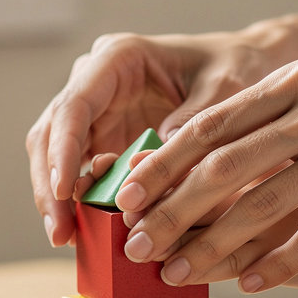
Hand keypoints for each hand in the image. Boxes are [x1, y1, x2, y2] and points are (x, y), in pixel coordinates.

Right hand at [26, 25, 294, 246]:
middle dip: (51, 185)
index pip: (74, 106)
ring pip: (56, 158)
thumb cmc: (236, 68)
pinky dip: (82, 204)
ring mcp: (97, 115)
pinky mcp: (106, 142)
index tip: (65, 192)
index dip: (63, 151)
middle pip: (51, 135)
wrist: (247, 69)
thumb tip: (147, 169)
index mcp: (118, 58)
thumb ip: (190, 126)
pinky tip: (86, 233)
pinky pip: (82, 175)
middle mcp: (97, 84)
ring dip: (58, 200)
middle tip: (59, 231)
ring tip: (66, 238)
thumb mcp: (224, 90)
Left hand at [116, 41, 297, 290]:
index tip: (125, 195)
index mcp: (295, 80)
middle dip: (172, 211)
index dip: (162, 164)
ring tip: (178, 273)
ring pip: (266, 205)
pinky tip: (250, 284)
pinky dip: (280, 262)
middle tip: (136, 244)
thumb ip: (271, 113)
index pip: (211, 125)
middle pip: (226, 167)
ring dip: (213, 245)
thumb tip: (202, 148)